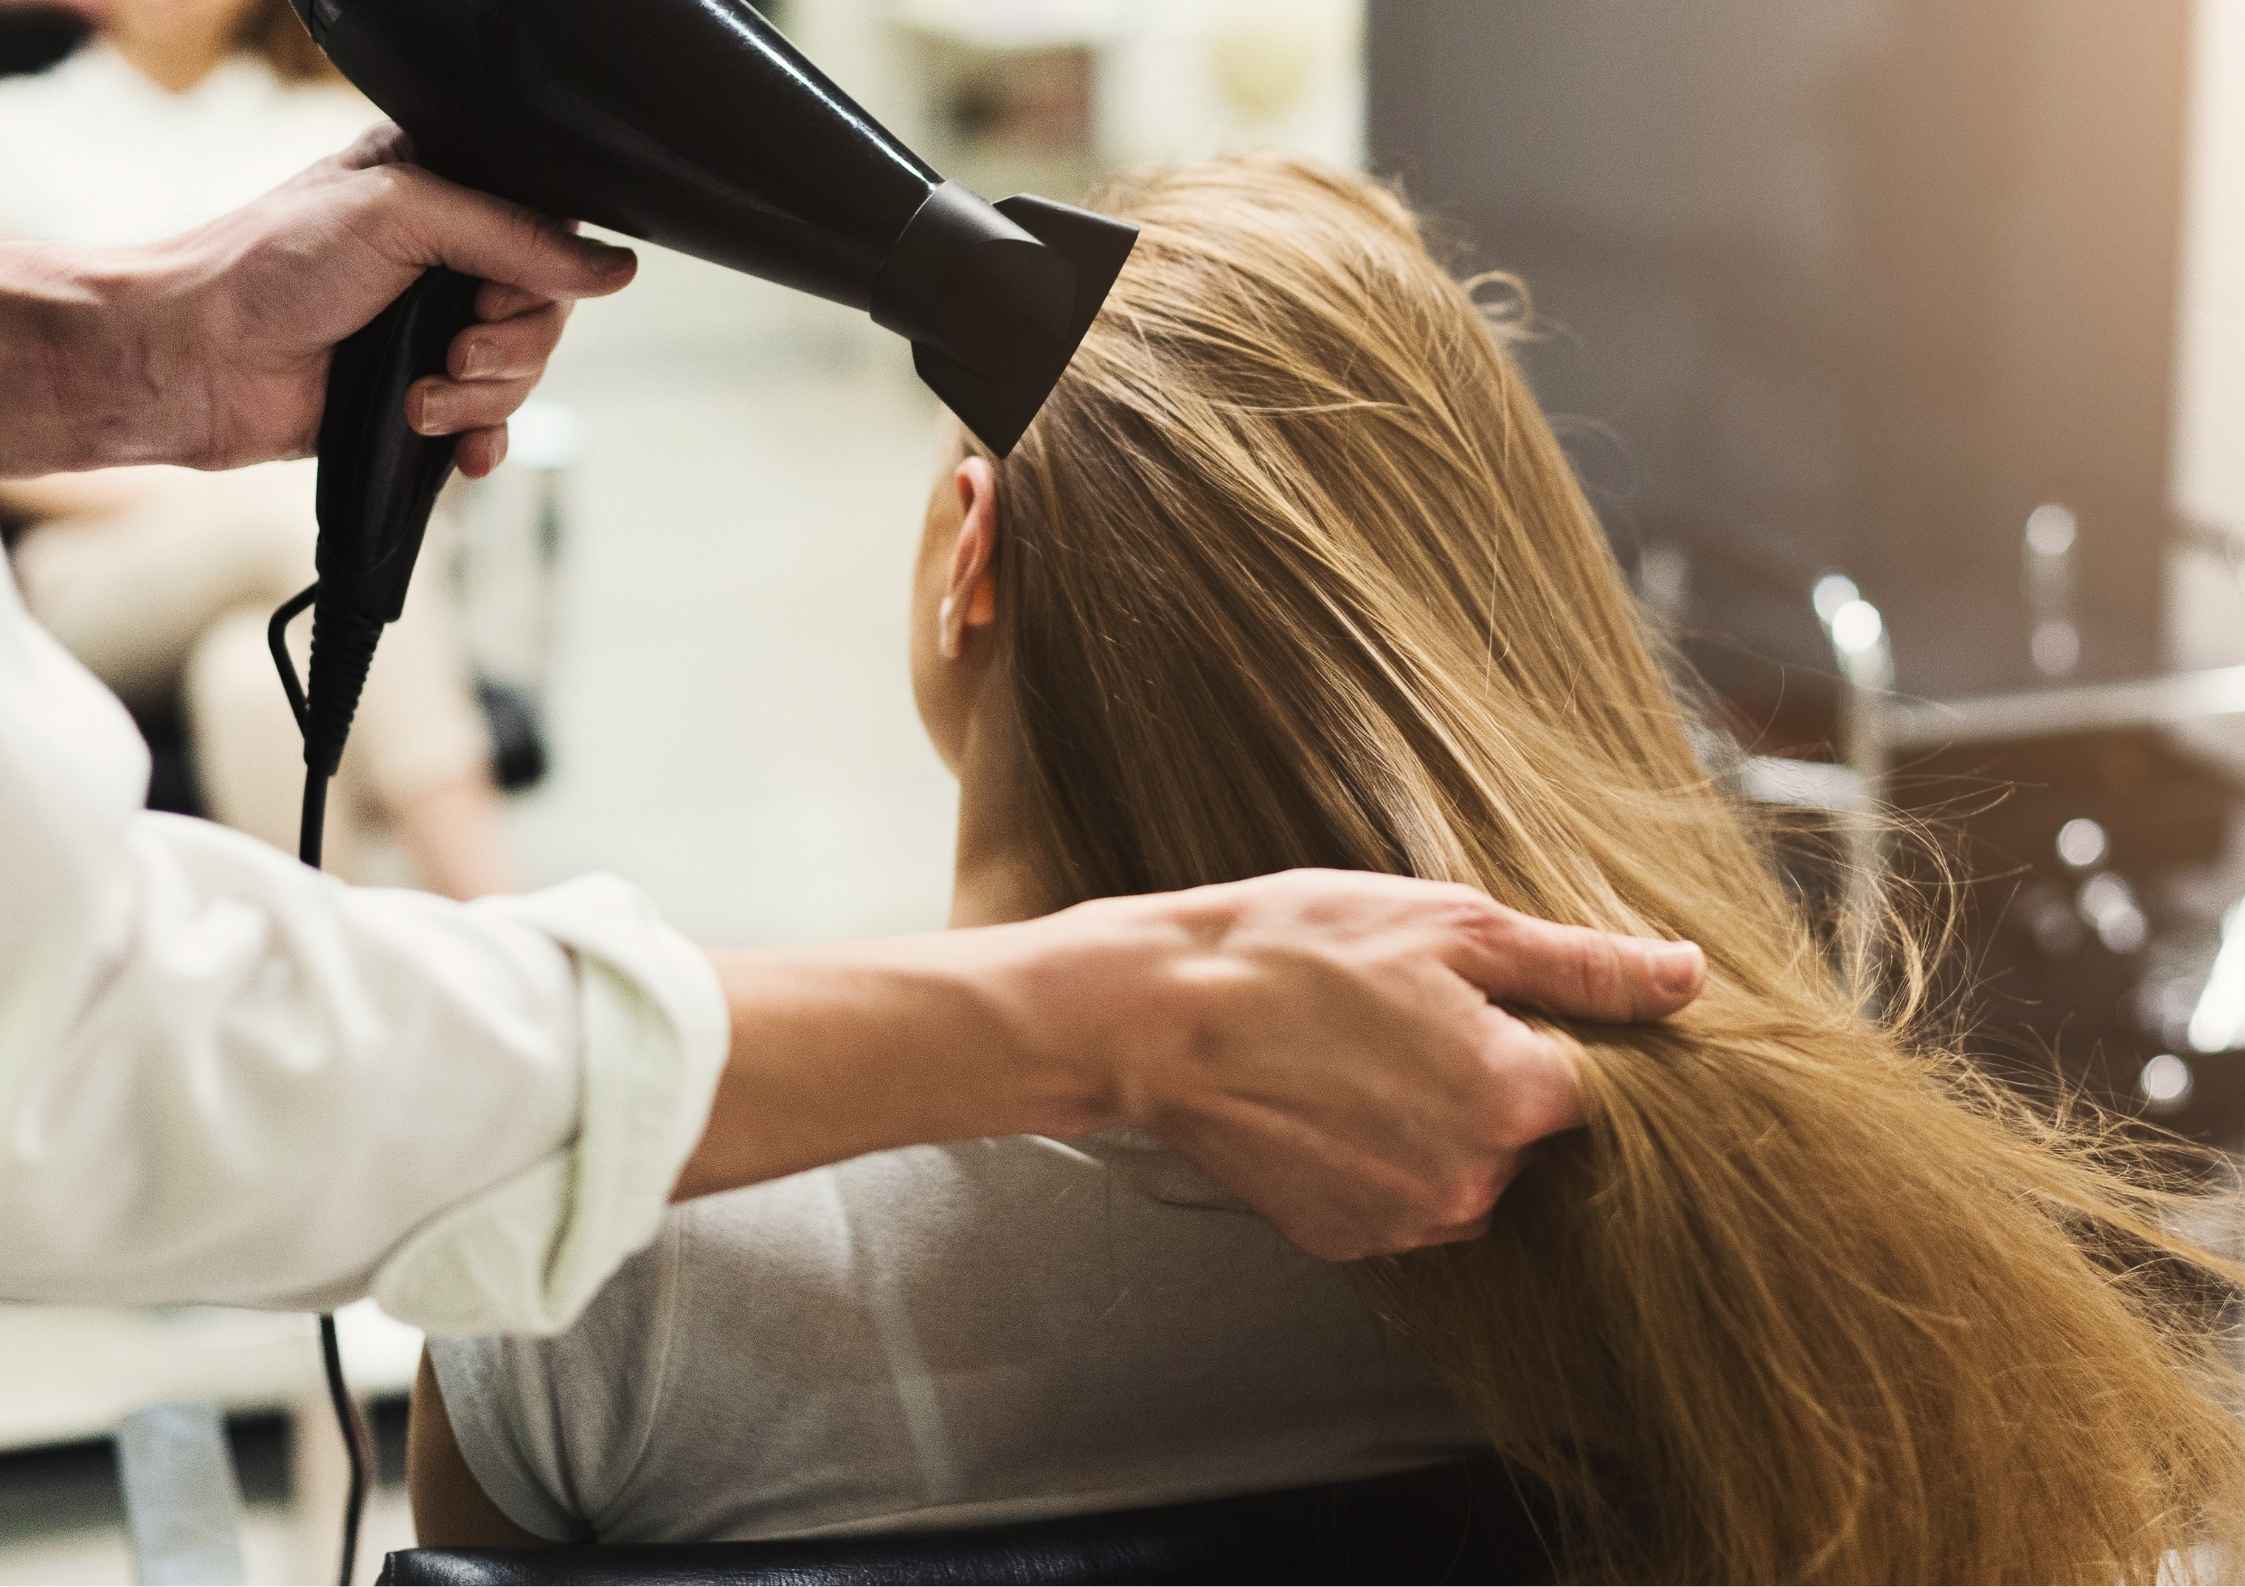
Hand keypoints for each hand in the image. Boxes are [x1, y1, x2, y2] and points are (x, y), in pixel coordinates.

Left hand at [83, 124, 633, 474]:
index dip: (542, 272)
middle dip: (509, 347)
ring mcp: (433, 333)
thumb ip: (515, 237)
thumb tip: (618, 268)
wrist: (195, 360)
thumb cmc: (268, 266)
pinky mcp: (419, 399)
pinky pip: (492, 429)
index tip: (489, 289)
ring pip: (521, 376)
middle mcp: (446, 261)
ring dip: (479, 399)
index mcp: (443, 192)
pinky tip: (455, 449)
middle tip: (453, 350)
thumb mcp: (401, 216)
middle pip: (546, 313)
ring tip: (417, 397)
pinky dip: (480, 442)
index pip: (549, 230)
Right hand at [1065, 871, 1704, 1259]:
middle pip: (1529, 1130)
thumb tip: (1690, 978)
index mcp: (1515, 1098)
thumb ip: (1583, 966)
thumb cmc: (1298, 950)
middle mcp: (1474, 1181)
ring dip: (1437, 1118)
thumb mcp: (1452, 926)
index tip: (1502, 1000)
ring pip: (1468, 1168)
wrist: (1158, 1016)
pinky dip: (1380, 1156)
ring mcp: (1406, 1222)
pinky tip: (1327, 1098)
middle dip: (1491, 1073)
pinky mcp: (1347, 1241)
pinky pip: (1402, 1199)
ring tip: (1359, 1050)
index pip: (1602, 1087)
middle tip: (1410, 1009)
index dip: (1557, 1034)